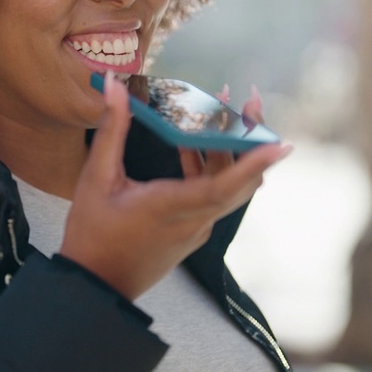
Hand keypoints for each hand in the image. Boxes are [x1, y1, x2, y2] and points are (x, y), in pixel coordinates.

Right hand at [59, 74, 289, 299]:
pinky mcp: (192, 231)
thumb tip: (114, 85)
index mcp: (170, 207)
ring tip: (224, 110)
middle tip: (248, 101)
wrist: (96, 286)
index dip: (253, 164)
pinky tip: (193, 143)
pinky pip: (214, 196)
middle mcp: (193, 220)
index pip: (223, 186)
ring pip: (229, 187)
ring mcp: (196, 228)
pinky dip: (213, 167)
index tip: (279, 144)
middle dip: (250, 138)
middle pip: (239, 181)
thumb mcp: (96, 178)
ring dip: (231, 150)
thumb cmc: (92, 234)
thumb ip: (111, 129)